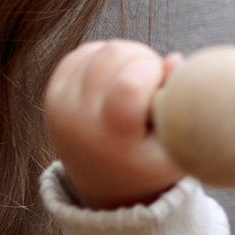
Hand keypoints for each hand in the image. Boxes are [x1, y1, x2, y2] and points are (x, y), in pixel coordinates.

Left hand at [45, 39, 185, 208]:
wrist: (105, 184)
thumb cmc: (149, 165)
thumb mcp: (175, 149)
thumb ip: (181, 106)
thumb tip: (173, 59)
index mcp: (111, 139)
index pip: (130, 83)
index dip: (154, 70)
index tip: (165, 83)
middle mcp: (78, 121)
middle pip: (114, 55)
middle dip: (142, 58)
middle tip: (154, 81)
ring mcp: (61, 105)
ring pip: (100, 49)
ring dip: (126, 56)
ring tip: (138, 81)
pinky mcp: (53, 93)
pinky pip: (84, 53)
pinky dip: (106, 57)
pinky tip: (119, 78)